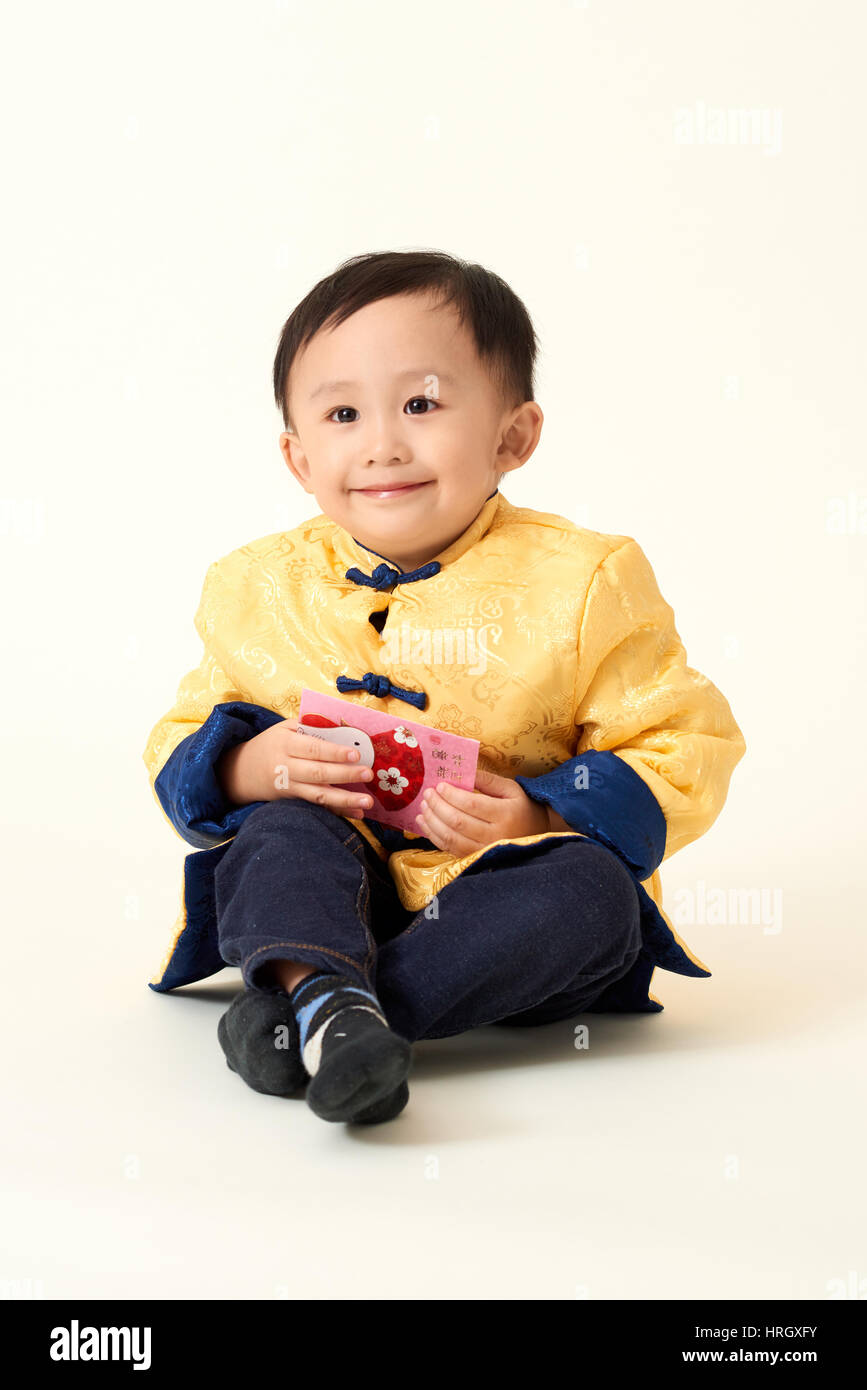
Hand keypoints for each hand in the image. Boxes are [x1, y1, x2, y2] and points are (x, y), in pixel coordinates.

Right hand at [215, 716, 378, 816]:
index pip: (313, 748)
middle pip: (318, 773)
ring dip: (345, 800)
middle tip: (367, 774)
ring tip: (367, 802)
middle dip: (345, 775)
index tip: (356, 753)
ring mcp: (289, 787)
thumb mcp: (283, 728)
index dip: (334, 752)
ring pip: (318, 795)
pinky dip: (337, 812)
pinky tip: (357, 814)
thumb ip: (309, 726)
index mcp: (286, 744)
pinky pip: (317, 807)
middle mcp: (286, 767)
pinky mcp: (292, 801)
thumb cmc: (270, 744)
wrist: (240, 771)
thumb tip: (341, 725)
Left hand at [413, 767, 555, 857]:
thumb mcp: (510, 788)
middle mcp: (495, 835)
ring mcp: (484, 850)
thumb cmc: (521, 807)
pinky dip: (434, 836)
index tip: (440, 785)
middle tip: (427, 793)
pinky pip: (450, 848)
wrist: (535, 834)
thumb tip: (462, 771)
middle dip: (438, 806)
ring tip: (423, 806)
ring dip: (432, 821)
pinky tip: (425, 822)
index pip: (472, 804)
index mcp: (506, 814)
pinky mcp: (475, 858)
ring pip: (451, 837)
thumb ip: (487, 780)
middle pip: (458, 821)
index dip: (452, 795)